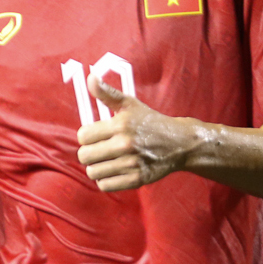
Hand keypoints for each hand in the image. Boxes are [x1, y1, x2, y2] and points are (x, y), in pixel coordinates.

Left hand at [76, 73, 194, 191]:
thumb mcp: (129, 104)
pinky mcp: (137, 180)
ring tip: (105, 161)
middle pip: (84, 156)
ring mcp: (131, 164)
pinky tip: (113, 171)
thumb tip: (90, 77)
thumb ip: (107, 93)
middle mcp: (125, 145)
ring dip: (96, 167)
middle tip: (98, 149)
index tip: (95, 136)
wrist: (179, 143)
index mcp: (120, 125)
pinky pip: (106, 185)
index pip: (83, 136)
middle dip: (88, 152)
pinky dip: (106, 180)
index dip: (86, 136)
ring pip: (93, 172)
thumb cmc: (150, 121)